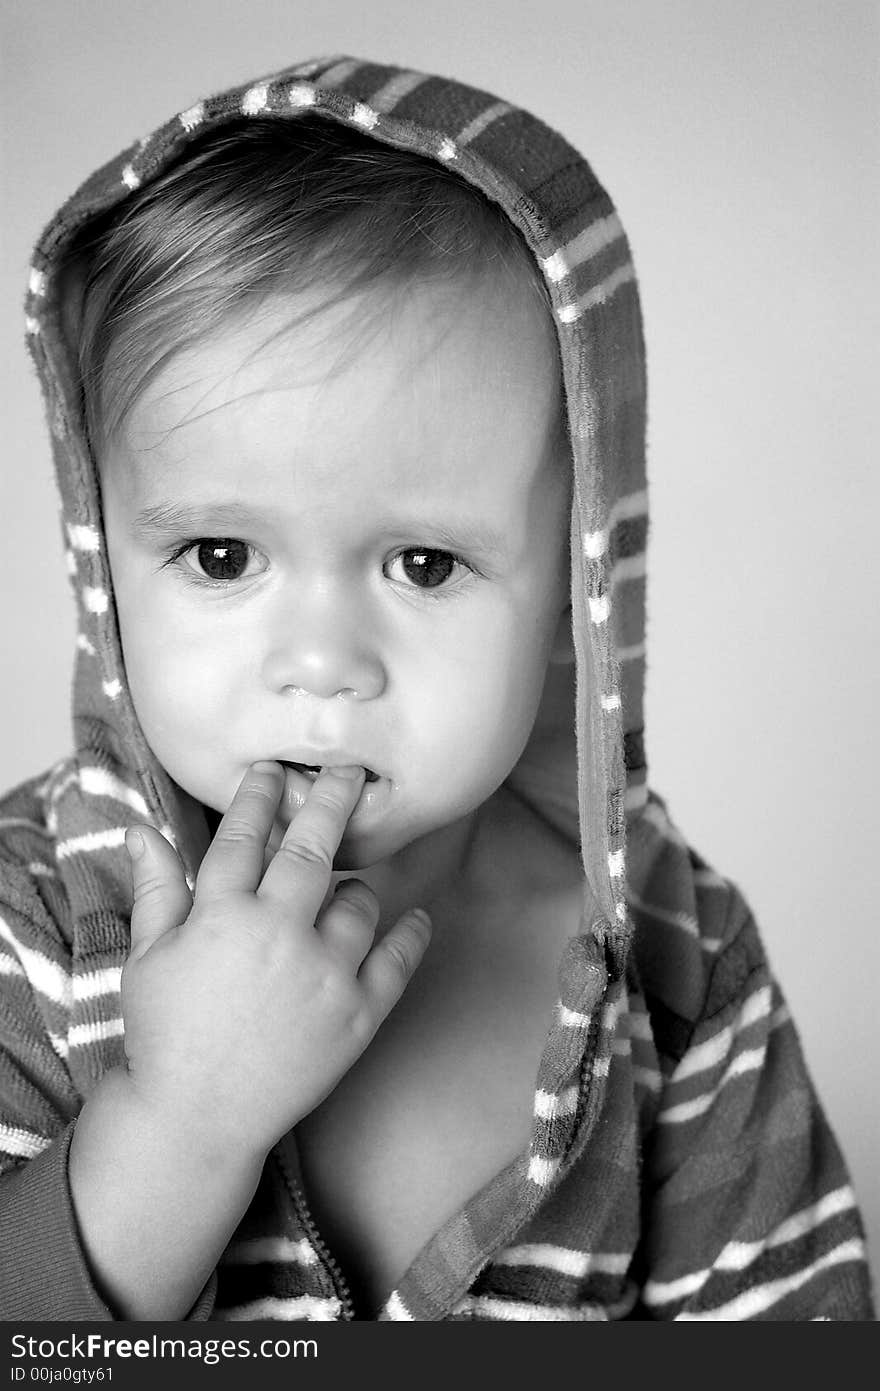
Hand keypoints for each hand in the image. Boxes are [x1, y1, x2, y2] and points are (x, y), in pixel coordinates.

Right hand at [120, 762, 431, 1159]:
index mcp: (222, 916)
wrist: (196, 1120)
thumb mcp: (147, 959)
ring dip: (358, 887)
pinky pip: (397, 960)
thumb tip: (142, 830)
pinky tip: (416, 919)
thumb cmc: (164, 1035)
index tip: (273, 771)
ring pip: (359, 902)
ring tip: (350, 888)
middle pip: (312, 849)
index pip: (244, 836)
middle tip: (349, 771)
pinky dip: (411, 935)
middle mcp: (279, 934)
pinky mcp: (357, 1015)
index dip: (258, 797)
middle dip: (331, 799)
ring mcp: (324, 974)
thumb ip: (157, 890)